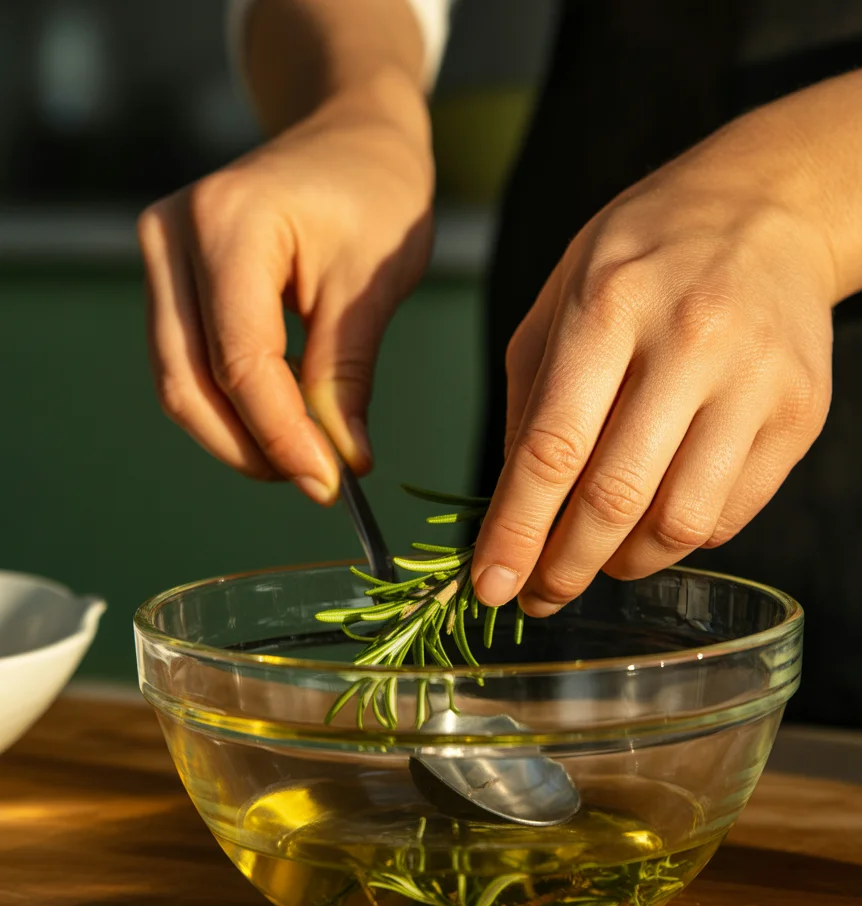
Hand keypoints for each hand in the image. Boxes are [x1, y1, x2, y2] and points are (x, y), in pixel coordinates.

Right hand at [138, 80, 432, 502]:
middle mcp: (173, 235)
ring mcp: (160, 254)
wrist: (350, 139)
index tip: (330, 485)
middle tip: (316, 482)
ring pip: (177, 380)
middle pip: (186, 380)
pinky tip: (280, 426)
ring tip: (303, 460)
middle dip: (250, 447)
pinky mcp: (169, 277)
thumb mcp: (374, 283)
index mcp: (228, 224)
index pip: (240, 360)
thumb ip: (346, 374)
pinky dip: (229, 406)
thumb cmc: (374, 195)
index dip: (281, 435)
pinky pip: (186, 362)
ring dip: (235, 436)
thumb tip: (341, 463)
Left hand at [472, 138, 837, 614]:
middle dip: (566, 567)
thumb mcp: (561, 300)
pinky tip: (656, 520)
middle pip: (616, 497)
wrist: (768, 209)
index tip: (490, 585)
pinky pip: (731, 514)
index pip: (553, 447)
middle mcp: (689, 340)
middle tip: (540, 595)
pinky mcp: (801, 412)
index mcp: (608, 305)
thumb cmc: (642, 259)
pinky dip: (681, 540)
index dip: (517, 531)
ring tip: (600, 559)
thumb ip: (531, 402)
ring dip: (626, 564)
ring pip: (681, 522)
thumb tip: (513, 509)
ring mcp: (755, 379)